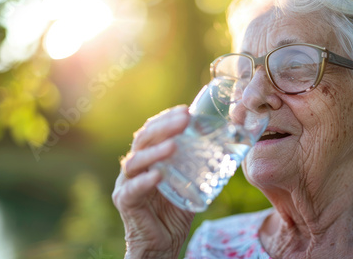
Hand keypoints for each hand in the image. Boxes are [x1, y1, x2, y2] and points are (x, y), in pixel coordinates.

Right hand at [112, 105, 194, 258]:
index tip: (186, 110)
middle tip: (184, 119)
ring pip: (135, 162)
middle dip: (164, 127)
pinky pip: (132, 189)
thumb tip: (227, 144)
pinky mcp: (125, 202)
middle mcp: (134, 166)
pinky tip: (157, 176)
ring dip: (154, 152)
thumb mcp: (189, 182)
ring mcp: (126, 183)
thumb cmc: (175, 210)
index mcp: (147, 157)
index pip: (153, 130)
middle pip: (143, 140)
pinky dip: (144, 182)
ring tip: (173, 145)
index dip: (167, 118)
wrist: (163, 242)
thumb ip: (198, 164)